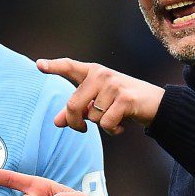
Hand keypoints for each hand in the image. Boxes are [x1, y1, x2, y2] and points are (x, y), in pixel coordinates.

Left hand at [37, 58, 164, 134]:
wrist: (156, 104)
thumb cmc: (123, 102)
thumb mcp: (98, 104)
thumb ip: (77, 111)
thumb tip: (56, 122)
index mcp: (93, 72)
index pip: (70, 67)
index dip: (53, 66)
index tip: (38, 65)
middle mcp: (101, 75)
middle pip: (73, 104)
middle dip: (75, 122)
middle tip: (81, 129)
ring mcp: (113, 85)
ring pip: (91, 117)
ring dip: (101, 125)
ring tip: (114, 118)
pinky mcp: (124, 99)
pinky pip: (105, 124)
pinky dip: (112, 130)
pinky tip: (121, 125)